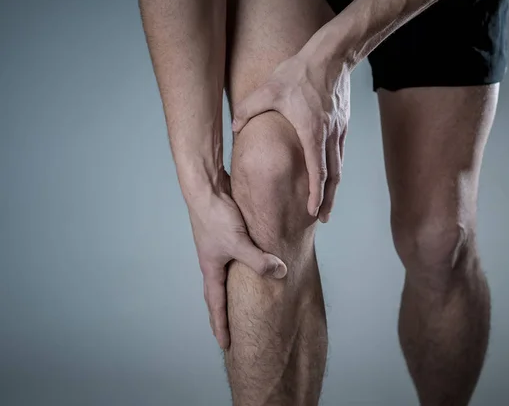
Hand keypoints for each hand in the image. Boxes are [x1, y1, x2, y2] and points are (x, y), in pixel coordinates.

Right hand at [188, 172, 286, 348]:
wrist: (205, 187)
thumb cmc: (216, 216)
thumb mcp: (239, 242)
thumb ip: (259, 260)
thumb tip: (281, 273)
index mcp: (211, 268)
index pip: (216, 304)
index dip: (222, 325)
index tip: (226, 345)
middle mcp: (212, 260)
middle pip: (217, 294)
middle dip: (224, 314)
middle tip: (230, 331)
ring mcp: (217, 247)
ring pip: (226, 275)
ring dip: (231, 291)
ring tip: (242, 302)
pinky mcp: (224, 233)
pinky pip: (234, 256)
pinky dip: (241, 267)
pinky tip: (252, 264)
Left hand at [232, 51, 349, 222]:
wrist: (331, 55)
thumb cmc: (299, 72)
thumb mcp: (268, 89)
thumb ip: (248, 110)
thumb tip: (234, 127)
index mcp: (311, 132)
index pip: (317, 172)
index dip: (315, 194)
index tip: (312, 211)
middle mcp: (328, 136)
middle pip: (332, 176)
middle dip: (327, 200)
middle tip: (322, 218)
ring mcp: (338, 131)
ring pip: (339, 167)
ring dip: (333, 189)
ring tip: (327, 205)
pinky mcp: (342, 124)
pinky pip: (339, 154)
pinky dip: (335, 170)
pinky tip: (330, 177)